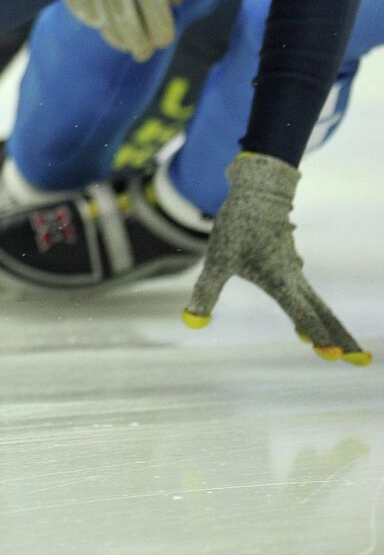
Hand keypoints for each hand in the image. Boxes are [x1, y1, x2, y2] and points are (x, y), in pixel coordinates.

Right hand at [64, 0, 183, 61]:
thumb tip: (177, 1)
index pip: (154, 7)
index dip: (161, 29)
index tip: (165, 42)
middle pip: (127, 19)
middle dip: (138, 41)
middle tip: (143, 55)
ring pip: (100, 17)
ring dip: (113, 35)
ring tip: (123, 44)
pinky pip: (76, 3)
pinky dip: (88, 16)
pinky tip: (97, 22)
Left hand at [183, 153, 369, 364]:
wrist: (258, 194)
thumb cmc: (237, 227)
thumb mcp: (217, 261)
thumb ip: (206, 292)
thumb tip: (190, 321)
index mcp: (280, 281)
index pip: (304, 315)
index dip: (318, 336)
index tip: (333, 356)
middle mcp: (293, 279)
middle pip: (324, 314)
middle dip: (343, 338)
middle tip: (362, 360)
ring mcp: (295, 272)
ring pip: (319, 305)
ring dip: (332, 326)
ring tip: (345, 347)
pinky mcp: (290, 265)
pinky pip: (307, 294)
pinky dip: (316, 311)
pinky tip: (307, 320)